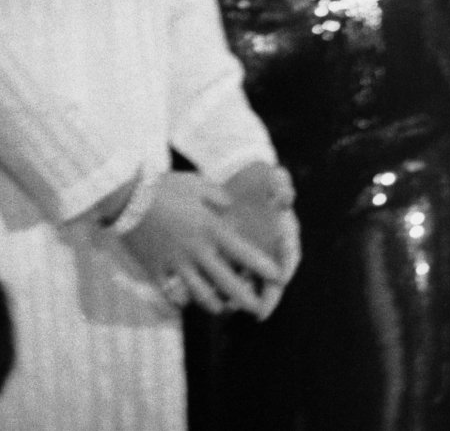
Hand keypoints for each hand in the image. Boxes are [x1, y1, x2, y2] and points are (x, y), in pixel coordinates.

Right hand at [118, 171, 284, 315]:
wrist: (125, 197)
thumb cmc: (166, 187)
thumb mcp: (199, 186)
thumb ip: (219, 198)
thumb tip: (231, 208)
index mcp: (211, 229)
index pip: (243, 252)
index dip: (262, 266)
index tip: (278, 276)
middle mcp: (196, 250)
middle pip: (225, 281)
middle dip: (244, 297)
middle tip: (258, 308)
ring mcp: (174, 263)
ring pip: (198, 293)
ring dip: (213, 304)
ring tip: (223, 310)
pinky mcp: (153, 270)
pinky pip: (169, 293)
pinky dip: (179, 301)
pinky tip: (185, 305)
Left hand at [221, 162, 300, 316]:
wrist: (232, 181)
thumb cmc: (254, 180)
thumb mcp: (268, 177)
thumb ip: (279, 185)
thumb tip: (286, 196)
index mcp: (284, 232)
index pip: (290, 254)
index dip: (287, 267)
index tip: (282, 278)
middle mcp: (270, 249)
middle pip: (273, 279)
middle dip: (268, 297)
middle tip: (260, 311)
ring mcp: (252, 257)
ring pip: (251, 284)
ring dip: (244, 299)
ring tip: (232, 308)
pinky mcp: (232, 259)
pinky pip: (230, 279)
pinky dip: (222, 291)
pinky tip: (212, 299)